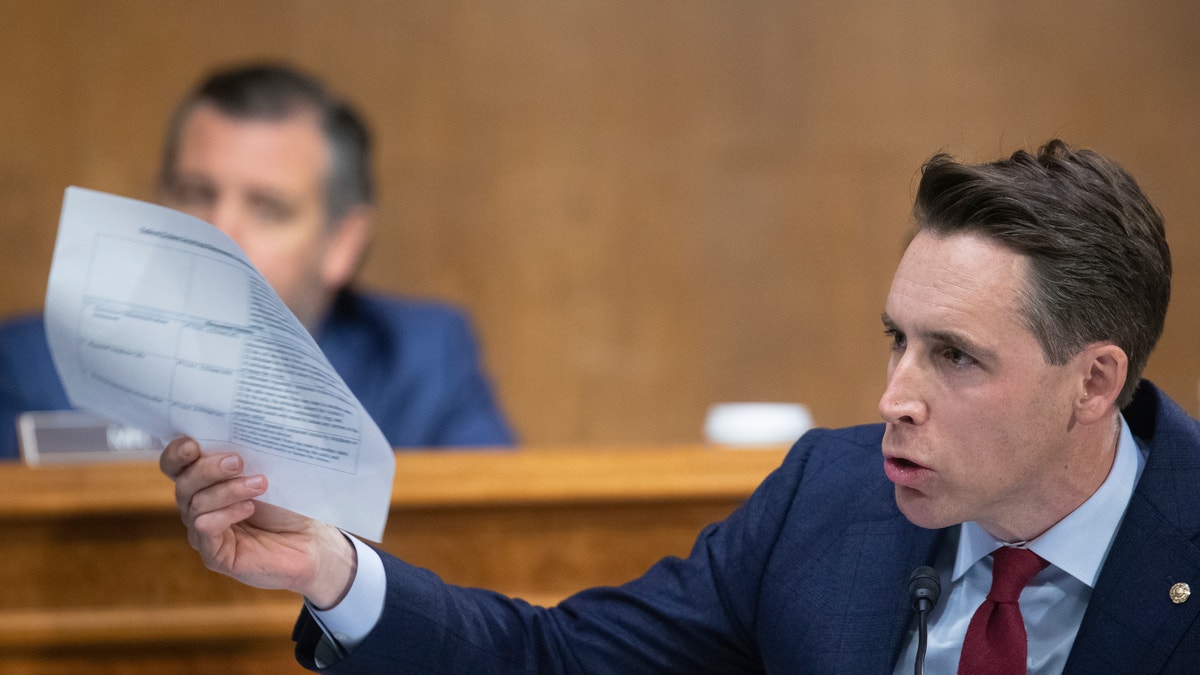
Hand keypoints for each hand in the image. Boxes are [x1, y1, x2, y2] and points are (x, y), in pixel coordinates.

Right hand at [160, 437, 356, 607]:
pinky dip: (225, 514)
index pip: (175, 465)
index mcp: (206, 481)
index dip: (177, 453)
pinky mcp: (214, 555)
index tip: (193, 444)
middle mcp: (198, 506)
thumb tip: (238, 430)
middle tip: (238, 462)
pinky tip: (249, 508)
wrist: (310, 538)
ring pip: (196, 504)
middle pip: (184, 483)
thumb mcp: (267, 471)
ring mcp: (204, 532)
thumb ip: (246, 454)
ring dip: (228, 490)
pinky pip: (205, 529)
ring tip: (260, 484)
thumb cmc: (288, 501)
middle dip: (209, 469)